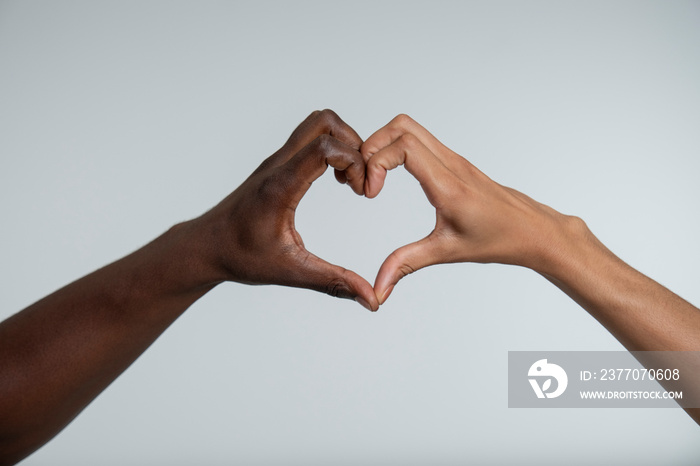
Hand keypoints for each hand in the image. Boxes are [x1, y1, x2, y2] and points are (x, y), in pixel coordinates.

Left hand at [192, 109, 378, 310]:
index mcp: (281, 186)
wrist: (205, 247)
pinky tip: (333, 181)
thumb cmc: (240, 256)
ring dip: (342, 143)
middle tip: (361, 179)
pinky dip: (330, 149)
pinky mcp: (276, 165)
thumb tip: (371, 300)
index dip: (355, 162)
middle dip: (354, 144)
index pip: (326, 147)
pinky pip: (309, 139)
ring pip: (316, 124)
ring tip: (349, 179)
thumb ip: (333, 282)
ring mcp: (276, 161)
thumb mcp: (290, 271)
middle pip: (324, 122)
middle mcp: (278, 165)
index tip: (363, 192)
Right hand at [362, 114, 576, 303]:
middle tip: (365, 179)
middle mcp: (450, 164)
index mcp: (448, 185)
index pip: (404, 146)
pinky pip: (419, 140)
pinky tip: (390, 177)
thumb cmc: (499, 239)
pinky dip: (395, 150)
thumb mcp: (447, 252)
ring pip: (409, 128)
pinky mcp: (453, 161)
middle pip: (401, 126)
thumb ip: (406, 264)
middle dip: (372, 147)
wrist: (534, 230)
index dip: (377, 162)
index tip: (371, 192)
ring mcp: (453, 158)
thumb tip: (378, 289)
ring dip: (382, 146)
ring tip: (374, 178)